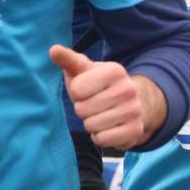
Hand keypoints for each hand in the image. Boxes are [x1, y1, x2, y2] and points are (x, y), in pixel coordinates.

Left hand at [50, 45, 164, 149]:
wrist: (131, 103)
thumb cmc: (98, 87)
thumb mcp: (84, 72)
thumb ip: (68, 61)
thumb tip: (53, 49)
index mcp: (115, 71)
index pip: (77, 90)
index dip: (77, 93)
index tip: (87, 90)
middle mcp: (129, 89)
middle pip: (82, 109)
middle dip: (83, 110)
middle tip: (94, 105)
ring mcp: (134, 110)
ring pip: (92, 126)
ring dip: (92, 124)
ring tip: (102, 115)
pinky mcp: (136, 129)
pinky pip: (104, 139)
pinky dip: (101, 137)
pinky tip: (109, 127)